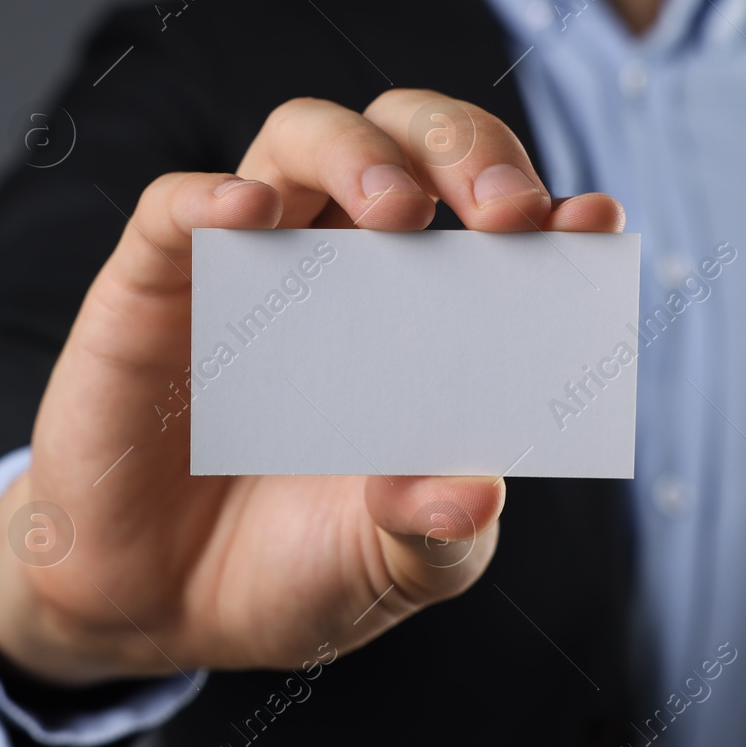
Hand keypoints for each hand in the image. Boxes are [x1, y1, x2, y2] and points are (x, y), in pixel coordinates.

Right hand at [0, 89, 624, 684]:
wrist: (156, 610)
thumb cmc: (291, 568)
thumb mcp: (388, 566)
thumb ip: (437, 530)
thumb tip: (477, 490)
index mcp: (423, 315)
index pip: (492, 223)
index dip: (551, 209)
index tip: (592, 223)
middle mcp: (342, 266)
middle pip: (408, 139)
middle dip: (467, 150)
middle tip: (505, 213)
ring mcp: (248, 265)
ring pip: (302, 136)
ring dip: (359, 151)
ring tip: (399, 211)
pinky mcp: (153, 285)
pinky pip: (174, 208)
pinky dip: (210, 194)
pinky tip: (249, 213)